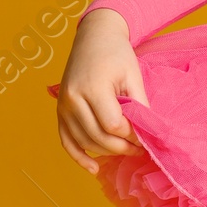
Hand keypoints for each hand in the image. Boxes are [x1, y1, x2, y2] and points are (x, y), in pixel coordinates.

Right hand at [56, 7, 148, 171]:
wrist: (94, 37)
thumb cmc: (117, 54)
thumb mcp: (133, 76)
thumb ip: (139, 106)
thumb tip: (147, 134)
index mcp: (93, 87)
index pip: (113, 125)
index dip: (131, 136)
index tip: (145, 136)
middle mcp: (73, 98)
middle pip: (98, 137)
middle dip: (122, 147)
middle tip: (140, 148)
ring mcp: (63, 106)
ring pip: (84, 141)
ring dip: (106, 152)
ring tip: (125, 151)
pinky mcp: (60, 110)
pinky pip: (66, 140)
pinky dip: (79, 156)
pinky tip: (93, 169)